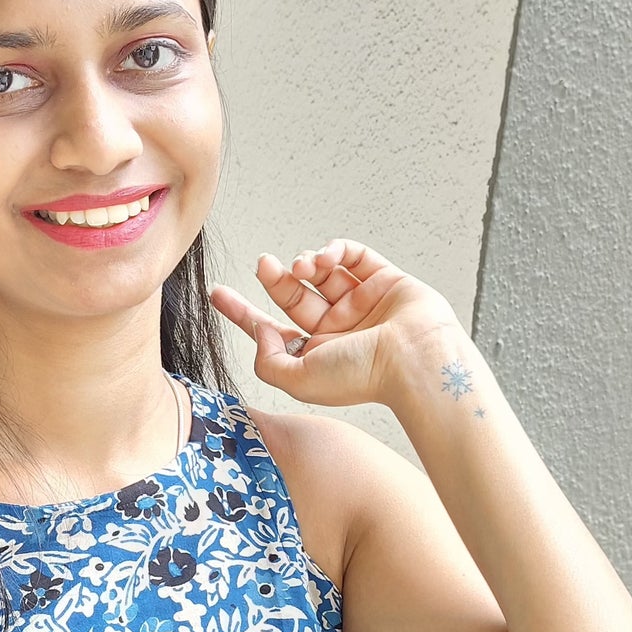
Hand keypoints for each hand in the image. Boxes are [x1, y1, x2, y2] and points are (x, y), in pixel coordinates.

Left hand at [208, 238, 461, 409]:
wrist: (414, 360)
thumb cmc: (362, 376)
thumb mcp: (298, 380)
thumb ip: (268, 361)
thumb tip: (261, 334)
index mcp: (317, 354)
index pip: (272, 329)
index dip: (243, 312)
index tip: (217, 293)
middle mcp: (338, 329)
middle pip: (294, 296)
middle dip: (274, 279)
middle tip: (263, 265)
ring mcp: (362, 303)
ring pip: (322, 274)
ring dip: (306, 264)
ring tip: (302, 268)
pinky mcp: (384, 280)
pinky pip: (354, 256)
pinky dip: (336, 251)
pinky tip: (327, 258)